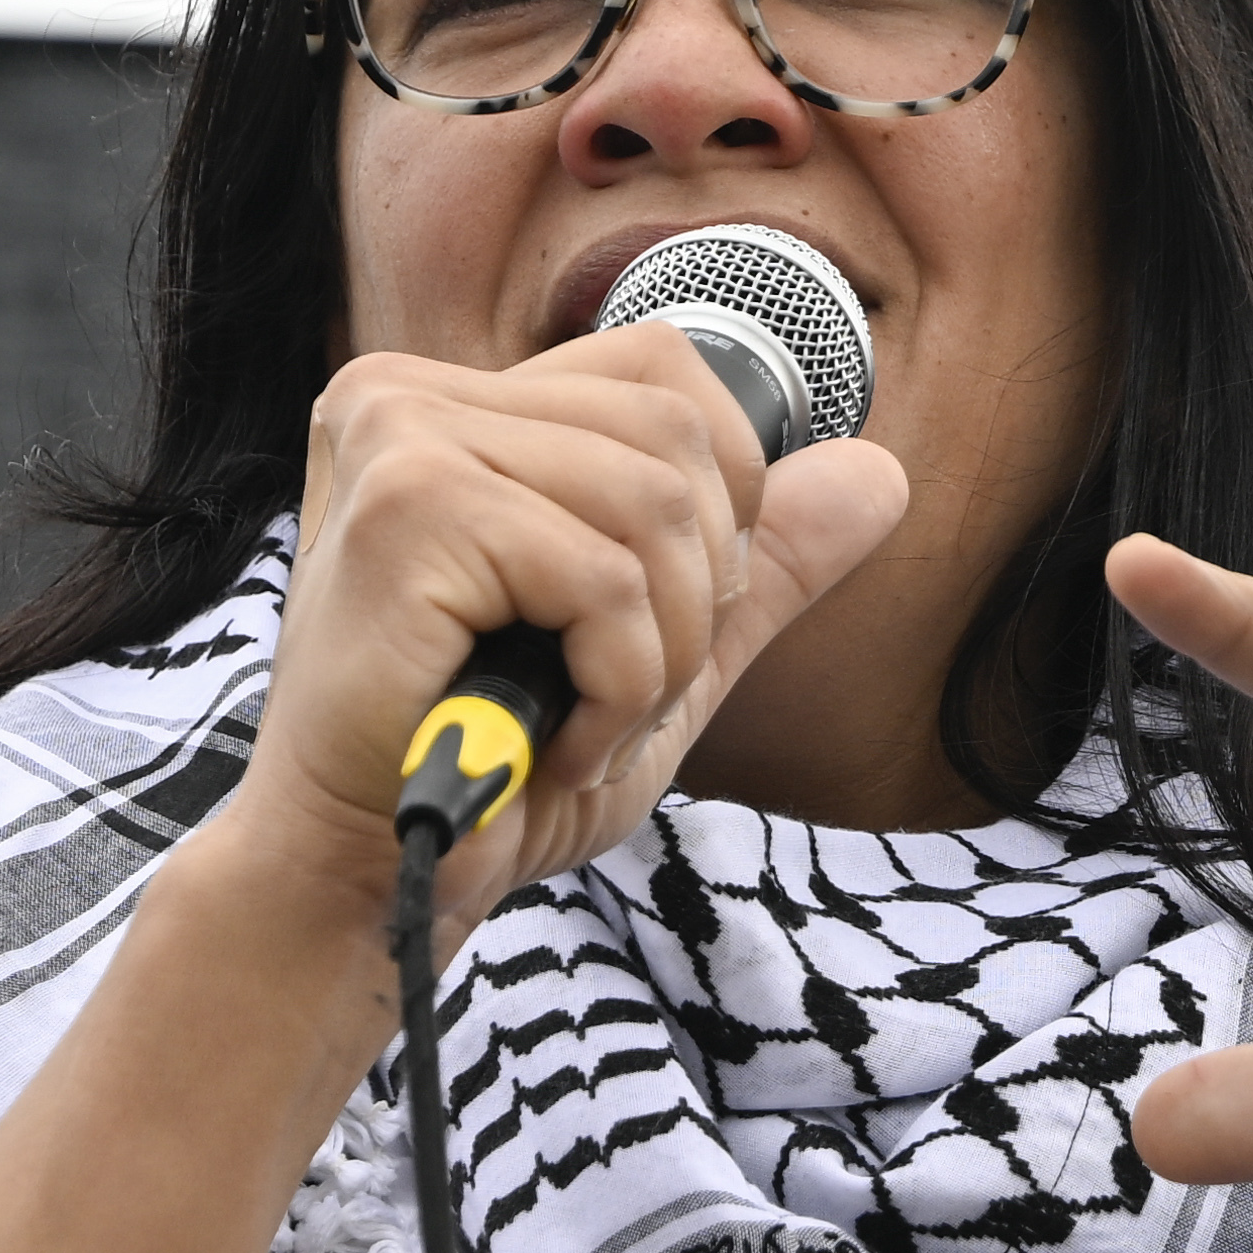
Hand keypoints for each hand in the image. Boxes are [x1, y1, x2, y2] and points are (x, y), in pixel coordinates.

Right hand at [239, 327, 907, 915]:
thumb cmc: (490, 774)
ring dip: (657, 655)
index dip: (719, 500)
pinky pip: (607, 577)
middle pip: (676, 436)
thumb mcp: (653, 651)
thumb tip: (884, 474)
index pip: (664, 371)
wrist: (368, 882)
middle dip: (694, 596)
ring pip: (654, 507)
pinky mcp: (408, 510)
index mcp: (454, 405)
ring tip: (583, 726)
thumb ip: (753, 562)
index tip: (652, 625)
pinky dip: (617, 688)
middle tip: (618, 695)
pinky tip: (552, 743)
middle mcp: (409, 392)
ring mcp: (399, 438)